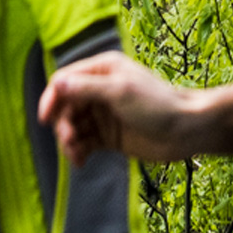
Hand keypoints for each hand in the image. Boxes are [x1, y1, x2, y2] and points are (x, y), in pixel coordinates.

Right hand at [38, 55, 232, 165]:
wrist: (186, 130)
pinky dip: (79, 152)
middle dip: (64, 124)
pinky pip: (85, 143)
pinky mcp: (109, 136)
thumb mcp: (120, 92)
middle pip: (66, 106)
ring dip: (69, 141)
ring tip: (76, 155)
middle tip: (70, 141)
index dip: (52, 98)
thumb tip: (57, 84)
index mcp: (102, 70)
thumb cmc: (156, 104)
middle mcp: (99, 90)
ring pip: (74, 126)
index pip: (65, 81)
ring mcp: (104, 114)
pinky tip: (81, 162)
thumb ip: (87, 88)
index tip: (46, 120)